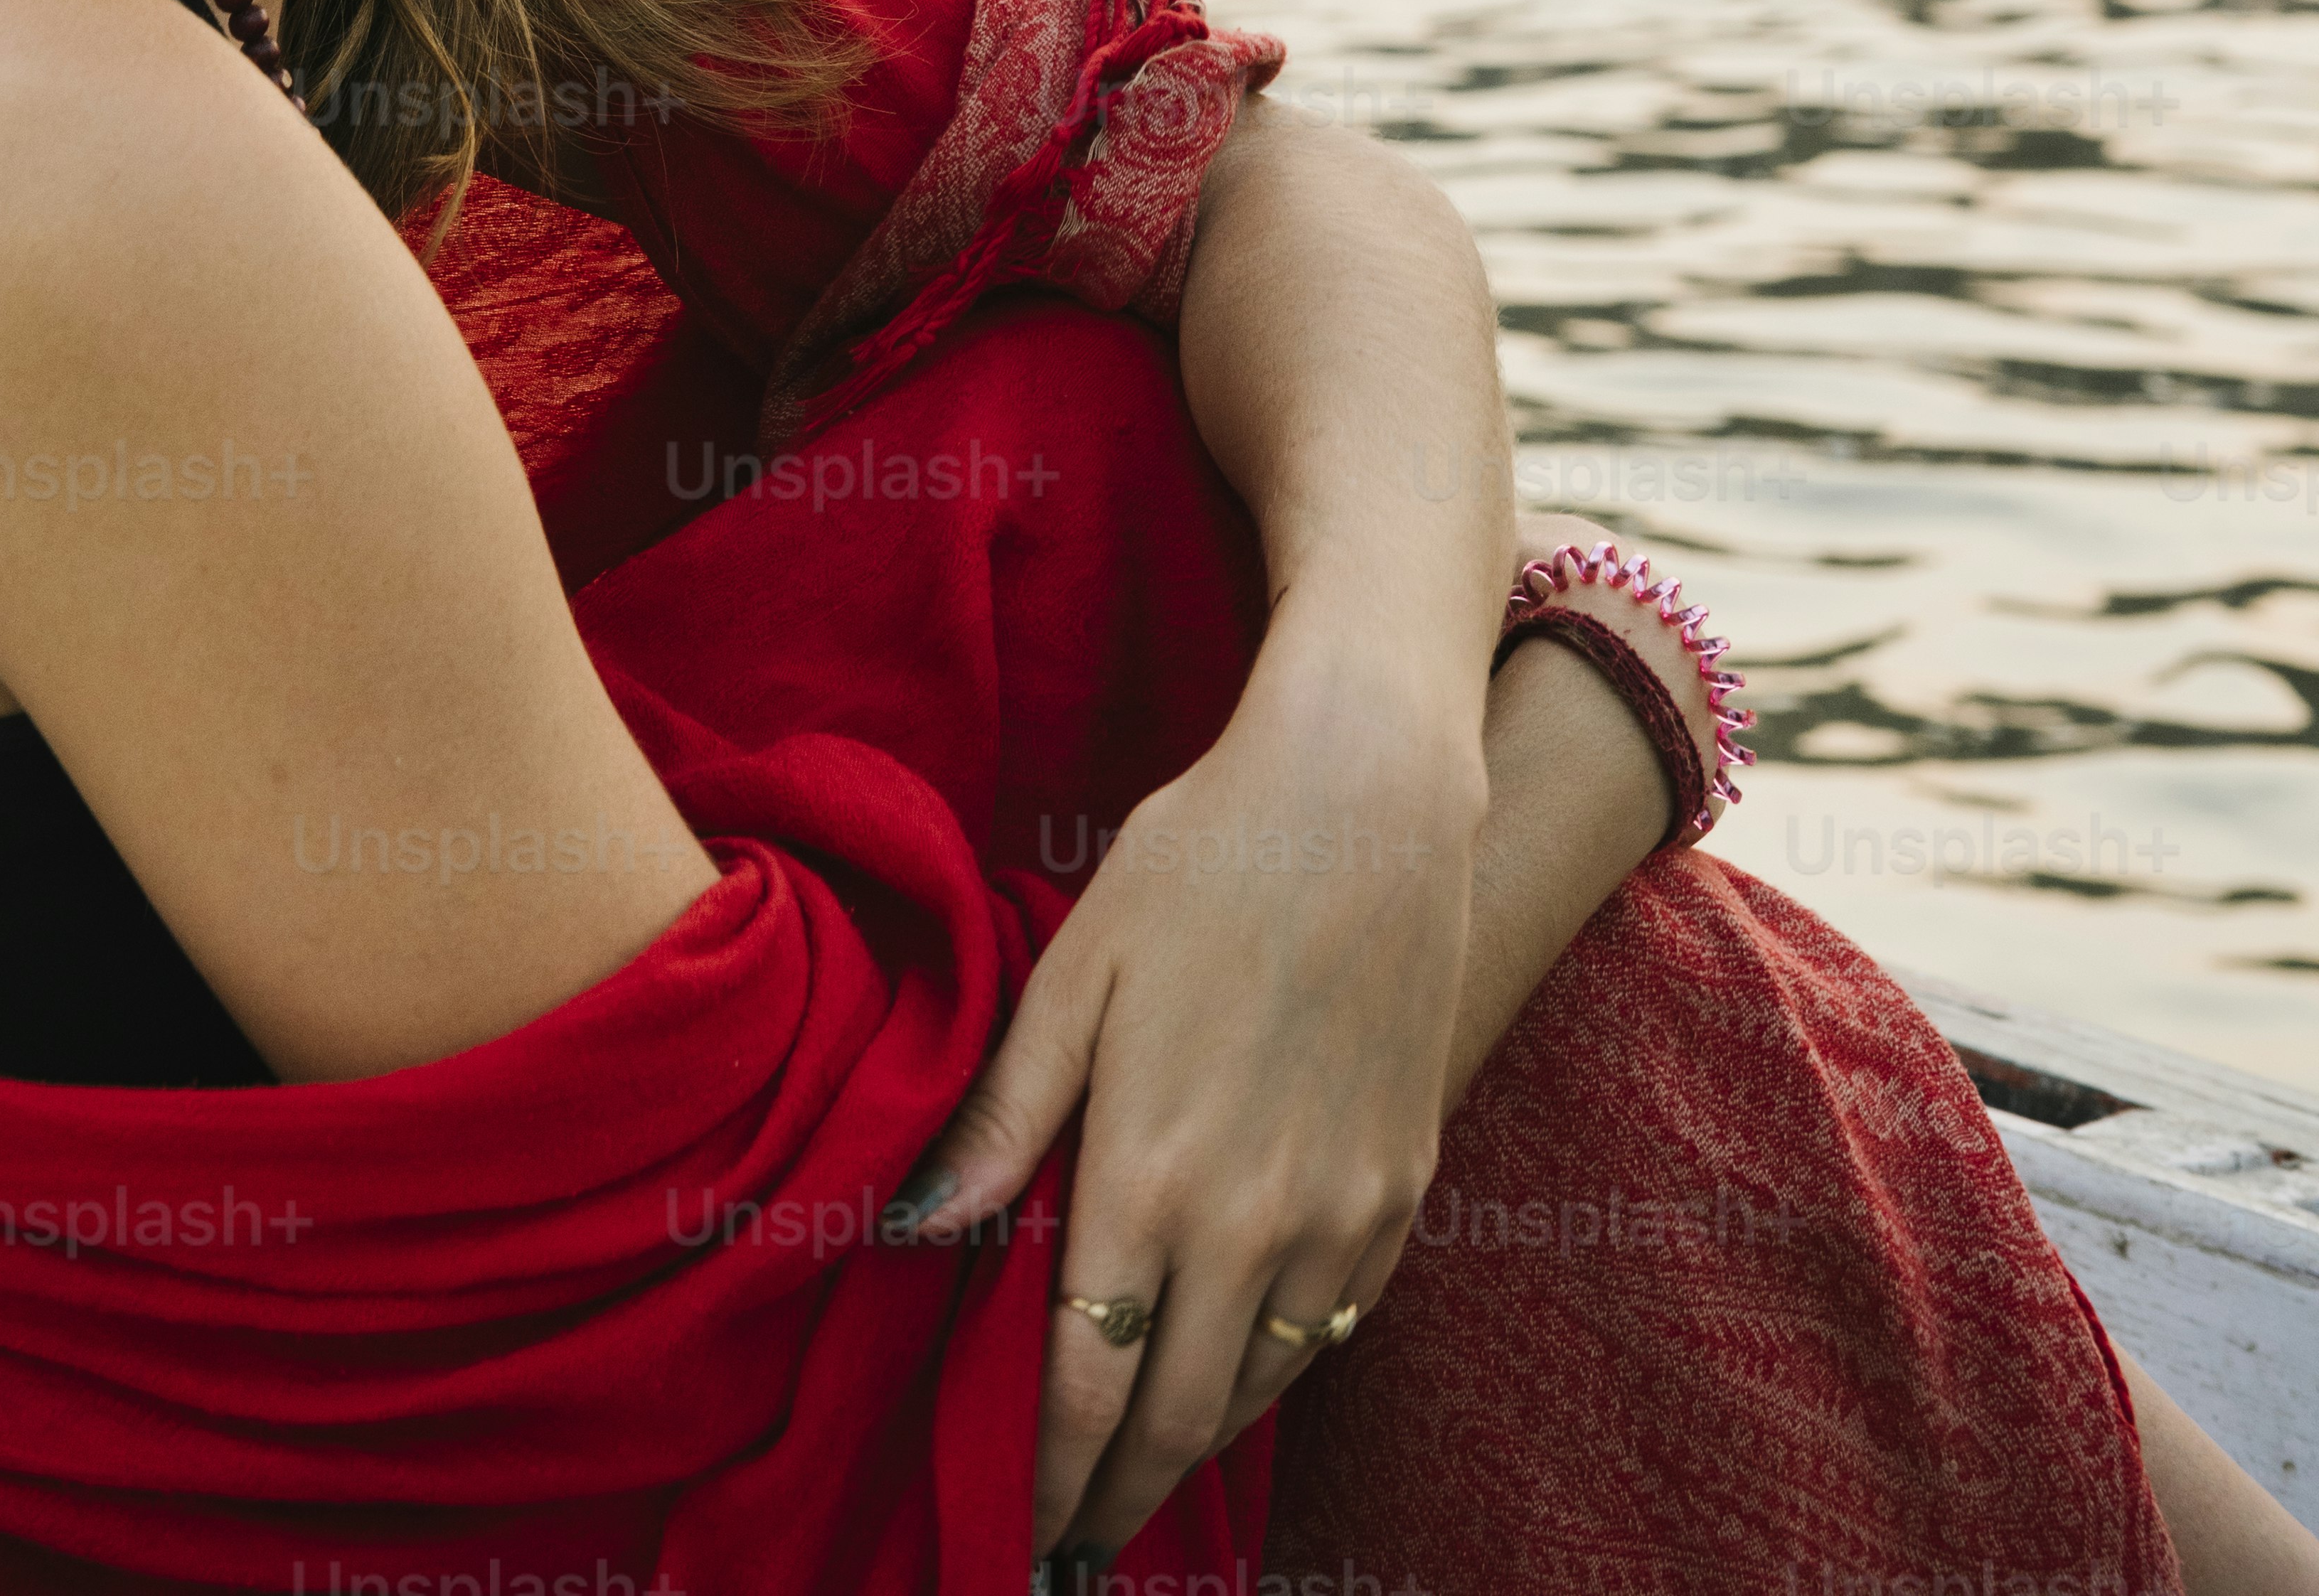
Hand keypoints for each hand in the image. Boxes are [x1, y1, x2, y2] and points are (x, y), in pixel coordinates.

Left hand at [896, 642, 1486, 1559]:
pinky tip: (1236, 1377)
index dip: (1045, 1472)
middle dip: (1115, 1496)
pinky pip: (1333, 1326)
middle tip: (1069, 1543)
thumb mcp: (1075, 973)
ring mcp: (1340, 1213)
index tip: (1013, 1529)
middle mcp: (1253, 1221)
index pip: (1083, 1379)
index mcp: (1152, 1172)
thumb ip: (1006, 1120)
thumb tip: (920, 1233)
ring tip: (1140, 1483)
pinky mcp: (1401, 1188)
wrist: (1365, 801)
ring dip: (1196, 1446)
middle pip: (1175, 1415)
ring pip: (1259, 1387)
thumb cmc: (1199, 865)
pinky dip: (1275, 1373)